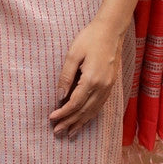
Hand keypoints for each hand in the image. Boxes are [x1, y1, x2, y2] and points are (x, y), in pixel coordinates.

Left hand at [50, 20, 123, 138]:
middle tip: (57, 132)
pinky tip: (84, 120)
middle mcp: (102, 87)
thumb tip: (60, 96)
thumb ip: (66, 76)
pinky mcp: (111, 85)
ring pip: (93, 111)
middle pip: (84, 111)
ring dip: (80, 123)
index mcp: (92, 80)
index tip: (51, 119)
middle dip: (69, 122)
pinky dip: (91, 115)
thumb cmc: (90, 38)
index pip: (75, 103)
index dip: (63, 113)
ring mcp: (109, 87)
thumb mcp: (73, 54)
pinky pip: (100, 105)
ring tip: (70, 133)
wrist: (111, 30)